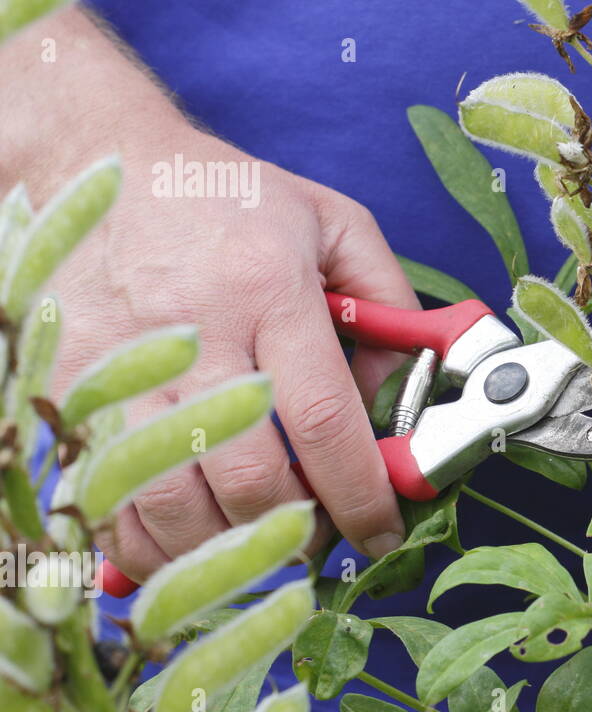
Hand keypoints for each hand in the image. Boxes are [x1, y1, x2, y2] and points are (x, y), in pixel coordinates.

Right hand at [51, 124, 416, 582]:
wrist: (98, 163)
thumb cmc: (229, 199)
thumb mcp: (333, 224)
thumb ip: (388, 305)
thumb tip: (405, 397)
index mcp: (266, 288)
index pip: (322, 418)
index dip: (360, 492)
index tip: (385, 533)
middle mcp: (191, 333)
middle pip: (245, 477)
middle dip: (293, 530)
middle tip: (319, 537)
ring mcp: (118, 367)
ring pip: (168, 502)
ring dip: (222, 549)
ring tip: (257, 541)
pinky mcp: (66, 389)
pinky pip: (103, 497)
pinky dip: (145, 543)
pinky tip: (185, 541)